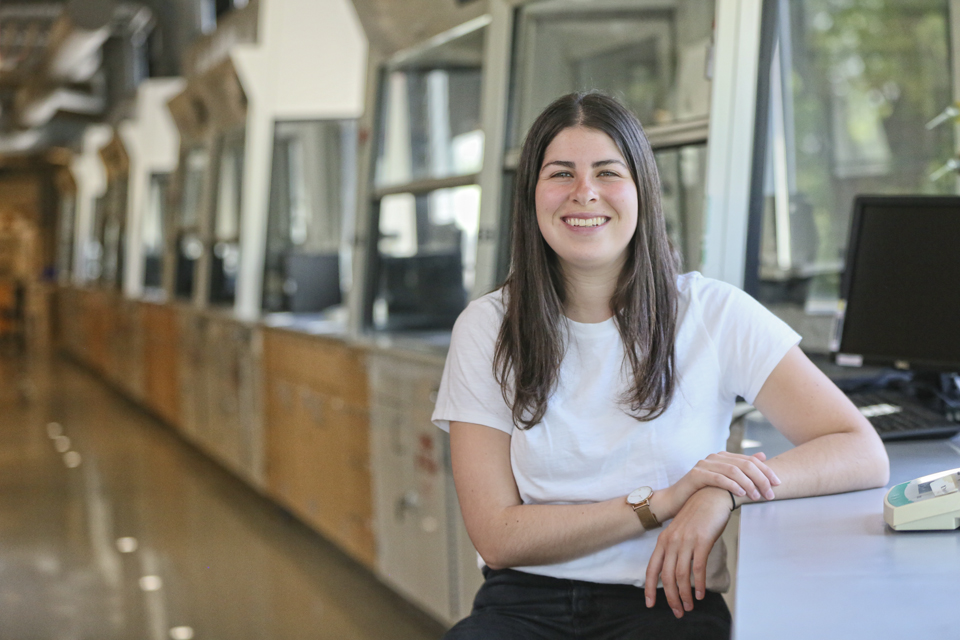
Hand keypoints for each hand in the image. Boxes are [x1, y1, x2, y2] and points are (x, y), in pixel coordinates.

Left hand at [645, 487, 731, 618]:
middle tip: (678, 612)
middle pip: (666, 576)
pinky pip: (697, 568)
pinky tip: (700, 594)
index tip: (650, 604)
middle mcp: (671, 541)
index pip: (652, 568)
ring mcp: (686, 541)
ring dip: (684, 595)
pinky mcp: (701, 541)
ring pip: (681, 575)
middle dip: (671, 598)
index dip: (649, 588)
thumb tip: (673, 571)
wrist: (711, 495)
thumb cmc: (697, 515)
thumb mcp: (680, 531)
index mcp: (663, 540)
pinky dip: (698, 584)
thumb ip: (674, 548)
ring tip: (689, 607)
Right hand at [658, 451, 778, 520]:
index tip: (778, 484)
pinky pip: (718, 478)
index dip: (766, 471)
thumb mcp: (725, 482)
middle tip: (770, 494)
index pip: (750, 460)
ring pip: (733, 470)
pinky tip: (741, 494)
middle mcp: (714, 457)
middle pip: (744, 464)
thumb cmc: (701, 493)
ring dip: (749, 484)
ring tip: (757, 496)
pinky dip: (732, 485)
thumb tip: (763, 456)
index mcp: (723, 457)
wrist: (675, 500)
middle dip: (761, 479)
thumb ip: (742, 469)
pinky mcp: (696, 474)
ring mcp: (704, 464)